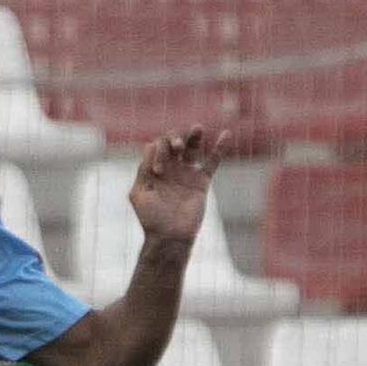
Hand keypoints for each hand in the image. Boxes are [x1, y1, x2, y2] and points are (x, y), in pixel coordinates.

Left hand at [129, 126, 228, 248]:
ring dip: (194, 136)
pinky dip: (219, 148)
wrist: (170, 236)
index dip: (158, 151)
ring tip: (197, 129)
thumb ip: (143, 170)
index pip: (156, 146)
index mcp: (153, 170)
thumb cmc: (151, 218)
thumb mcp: (140, 193)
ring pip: (192, 148)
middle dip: (175, 139)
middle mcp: (170, 169)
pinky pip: (212, 161)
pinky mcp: (201, 182)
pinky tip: (226, 134)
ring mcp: (186, 174)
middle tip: (177, 148)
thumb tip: (150, 146)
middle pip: (174, 142)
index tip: (159, 171)